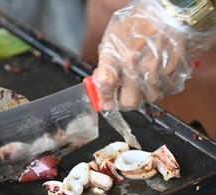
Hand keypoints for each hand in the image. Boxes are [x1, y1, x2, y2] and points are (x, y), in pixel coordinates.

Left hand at [92, 0, 213, 110]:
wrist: (170, 10)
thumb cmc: (140, 21)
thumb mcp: (113, 37)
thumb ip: (105, 63)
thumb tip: (99, 84)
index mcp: (121, 56)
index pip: (107, 87)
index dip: (104, 97)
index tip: (106, 100)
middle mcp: (140, 66)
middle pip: (129, 102)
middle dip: (125, 100)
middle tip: (126, 92)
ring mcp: (160, 71)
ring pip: (150, 98)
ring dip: (146, 92)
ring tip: (145, 76)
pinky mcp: (176, 72)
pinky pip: (167, 90)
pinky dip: (162, 85)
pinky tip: (158, 71)